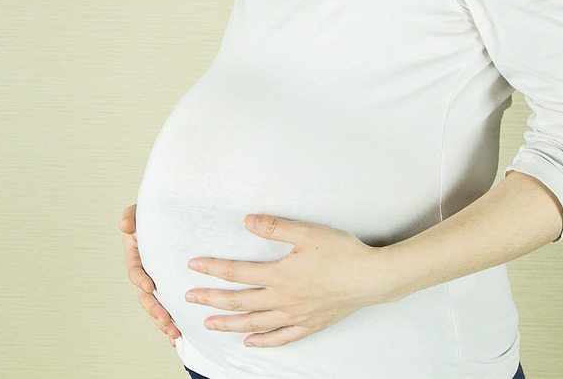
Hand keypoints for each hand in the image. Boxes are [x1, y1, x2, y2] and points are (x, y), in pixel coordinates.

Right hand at [120, 204, 180, 345]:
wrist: (171, 216)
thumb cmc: (153, 213)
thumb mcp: (139, 212)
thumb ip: (131, 217)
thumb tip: (124, 226)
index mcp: (136, 257)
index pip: (135, 270)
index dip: (140, 279)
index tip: (149, 286)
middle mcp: (145, 273)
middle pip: (145, 296)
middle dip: (154, 310)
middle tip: (164, 320)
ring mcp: (158, 283)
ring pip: (157, 307)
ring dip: (163, 321)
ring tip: (174, 333)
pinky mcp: (171, 288)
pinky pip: (171, 307)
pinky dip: (173, 322)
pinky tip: (180, 337)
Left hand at [185, 214, 396, 346]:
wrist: (373, 278)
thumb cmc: (342, 252)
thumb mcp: (306, 232)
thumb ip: (274, 227)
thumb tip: (246, 220)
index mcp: (280, 275)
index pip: (237, 273)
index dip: (213, 269)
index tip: (193, 266)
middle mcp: (284, 299)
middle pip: (240, 302)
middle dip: (212, 300)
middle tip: (189, 299)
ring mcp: (297, 316)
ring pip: (255, 324)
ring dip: (230, 324)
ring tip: (210, 324)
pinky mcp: (311, 324)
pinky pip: (282, 338)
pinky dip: (263, 341)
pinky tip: (250, 342)